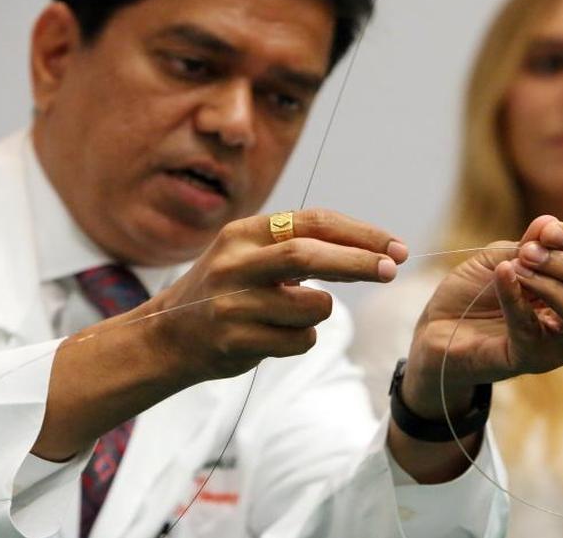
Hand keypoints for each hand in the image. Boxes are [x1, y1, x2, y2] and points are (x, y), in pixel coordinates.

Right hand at [146, 208, 407, 384]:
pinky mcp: (235, 340)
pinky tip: (274, 336)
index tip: (394, 247)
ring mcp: (233, 302)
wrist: (167, 336)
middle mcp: (235, 263)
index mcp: (243, 233)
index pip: (313, 222)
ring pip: (313, 306)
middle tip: (391, 270)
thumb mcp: (250, 254)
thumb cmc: (226, 291)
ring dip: (321, 311)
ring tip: (295, 313)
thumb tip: (373, 248)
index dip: (360, 234)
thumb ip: (297, 244)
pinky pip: (300, 340)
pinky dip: (303, 339)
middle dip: (359, 262)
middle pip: (311, 256)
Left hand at [401, 215, 562, 420]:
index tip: (548, 229)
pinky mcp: (526, 360)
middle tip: (529, 252)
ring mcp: (556, 348)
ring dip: (553, 283)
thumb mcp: (502, 257)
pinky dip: (517, 297)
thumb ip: (529, 243)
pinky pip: (532, 329)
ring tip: (517, 266)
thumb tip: (549, 223)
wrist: (436, 329)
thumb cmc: (474, 294)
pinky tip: (502, 275)